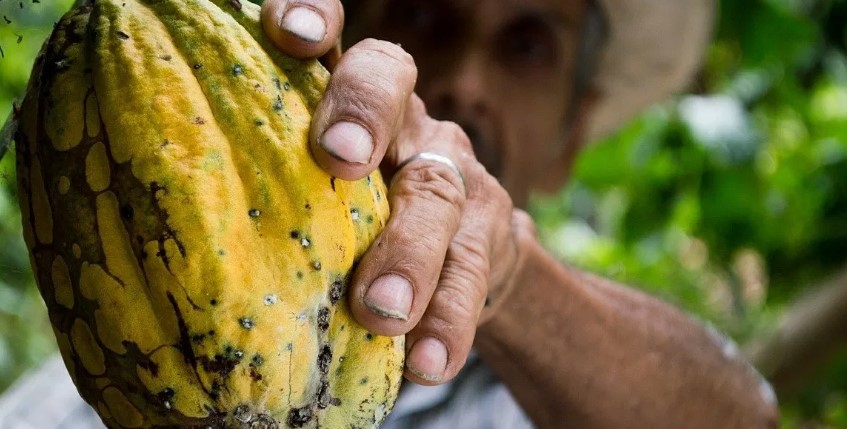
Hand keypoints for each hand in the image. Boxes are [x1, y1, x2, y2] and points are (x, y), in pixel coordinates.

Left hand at [262, 0, 530, 384]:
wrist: (460, 259)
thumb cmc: (353, 222)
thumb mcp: (310, 190)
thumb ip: (266, 182)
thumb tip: (147, 219)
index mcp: (346, 98)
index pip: (335, 35)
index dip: (316, 13)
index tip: (286, 30)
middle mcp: (403, 119)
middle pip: (391, 84)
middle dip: (363, 112)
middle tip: (338, 159)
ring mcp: (451, 172)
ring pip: (436, 193)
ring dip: (409, 253)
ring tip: (381, 312)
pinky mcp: (488, 233)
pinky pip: (473, 272)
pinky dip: (448, 319)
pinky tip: (427, 362)